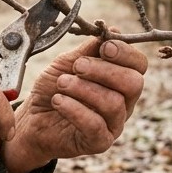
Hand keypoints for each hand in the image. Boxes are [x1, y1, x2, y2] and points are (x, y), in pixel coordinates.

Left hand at [2, 33, 146, 172]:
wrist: (32, 119)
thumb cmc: (54, 89)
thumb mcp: (68, 63)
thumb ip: (89, 50)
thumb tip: (113, 30)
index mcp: (120, 80)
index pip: (139, 65)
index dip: (125, 53)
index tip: (103, 47)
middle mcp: (124, 103)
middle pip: (133, 83)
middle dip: (105, 70)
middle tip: (78, 66)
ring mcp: (114, 124)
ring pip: (113, 103)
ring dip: (83, 88)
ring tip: (61, 84)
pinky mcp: (99, 142)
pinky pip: (96, 125)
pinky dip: (74, 109)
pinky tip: (58, 101)